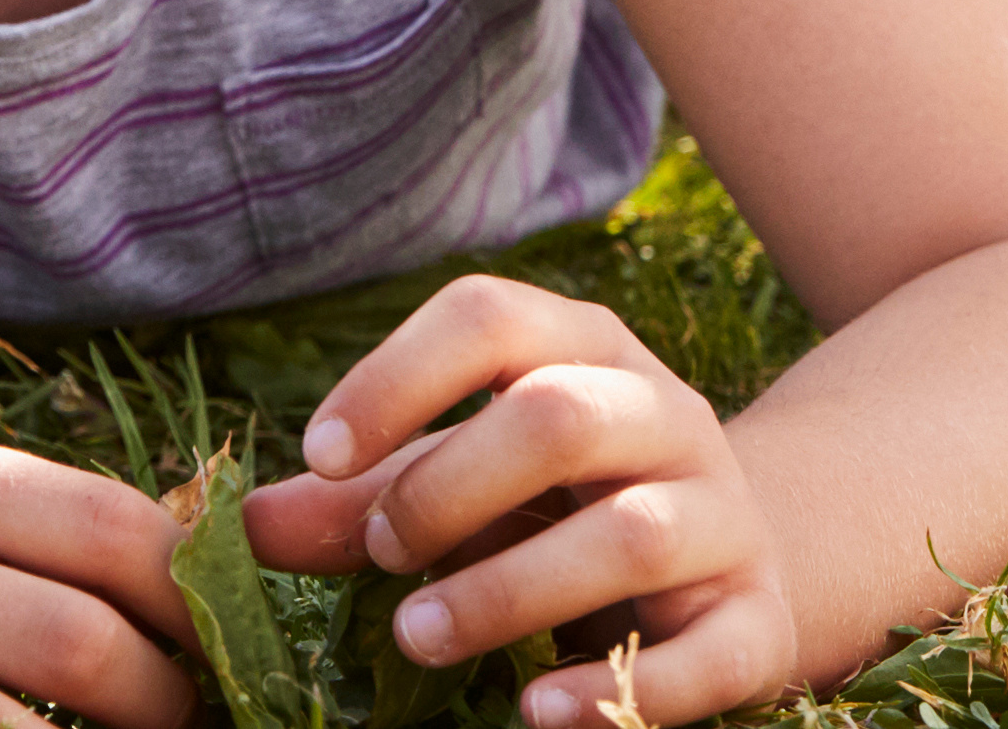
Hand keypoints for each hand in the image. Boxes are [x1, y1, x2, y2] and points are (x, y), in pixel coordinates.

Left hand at [239, 278, 793, 728]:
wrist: (734, 565)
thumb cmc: (564, 509)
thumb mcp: (468, 484)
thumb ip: (363, 502)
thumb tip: (252, 528)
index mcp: (586, 352)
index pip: (491, 318)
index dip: (398, 377)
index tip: (323, 453)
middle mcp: (663, 416)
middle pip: (560, 416)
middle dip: (448, 487)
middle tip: (385, 554)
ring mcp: (722, 517)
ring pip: (630, 533)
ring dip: (506, 592)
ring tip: (415, 639)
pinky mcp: (755, 620)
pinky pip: (706, 653)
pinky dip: (618, 692)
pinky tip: (536, 712)